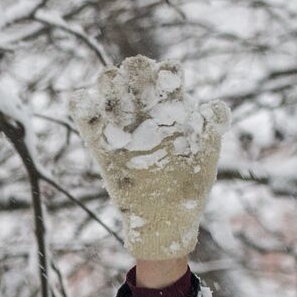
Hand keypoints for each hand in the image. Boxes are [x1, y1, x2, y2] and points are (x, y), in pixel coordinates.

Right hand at [69, 56, 229, 263]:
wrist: (162, 224)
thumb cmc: (189, 191)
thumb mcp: (205, 158)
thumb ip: (210, 129)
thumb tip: (215, 107)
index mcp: (174, 110)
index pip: (168, 75)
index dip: (166, 72)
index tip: (167, 83)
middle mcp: (147, 111)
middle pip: (136, 74)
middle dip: (135, 72)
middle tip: (136, 83)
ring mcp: (122, 126)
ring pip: (110, 87)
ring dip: (109, 81)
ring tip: (111, 89)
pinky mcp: (101, 144)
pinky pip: (85, 116)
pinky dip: (81, 103)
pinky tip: (83, 101)